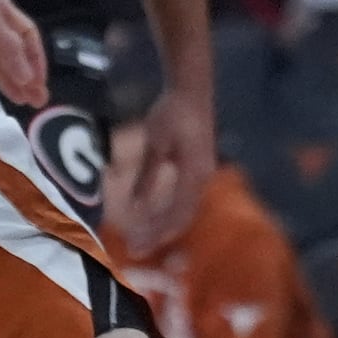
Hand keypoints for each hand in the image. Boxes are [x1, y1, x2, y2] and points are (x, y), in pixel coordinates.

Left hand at [128, 83, 218, 246]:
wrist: (191, 89)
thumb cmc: (173, 113)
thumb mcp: (155, 145)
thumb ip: (147, 177)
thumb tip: (135, 208)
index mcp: (194, 176)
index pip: (176, 215)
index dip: (156, 233)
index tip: (134, 247)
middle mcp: (202, 179)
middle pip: (182, 217)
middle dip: (158, 235)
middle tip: (133, 248)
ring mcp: (203, 175)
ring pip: (184, 209)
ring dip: (163, 225)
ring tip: (141, 236)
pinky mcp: (198, 169)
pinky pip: (184, 198)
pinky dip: (167, 210)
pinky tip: (150, 214)